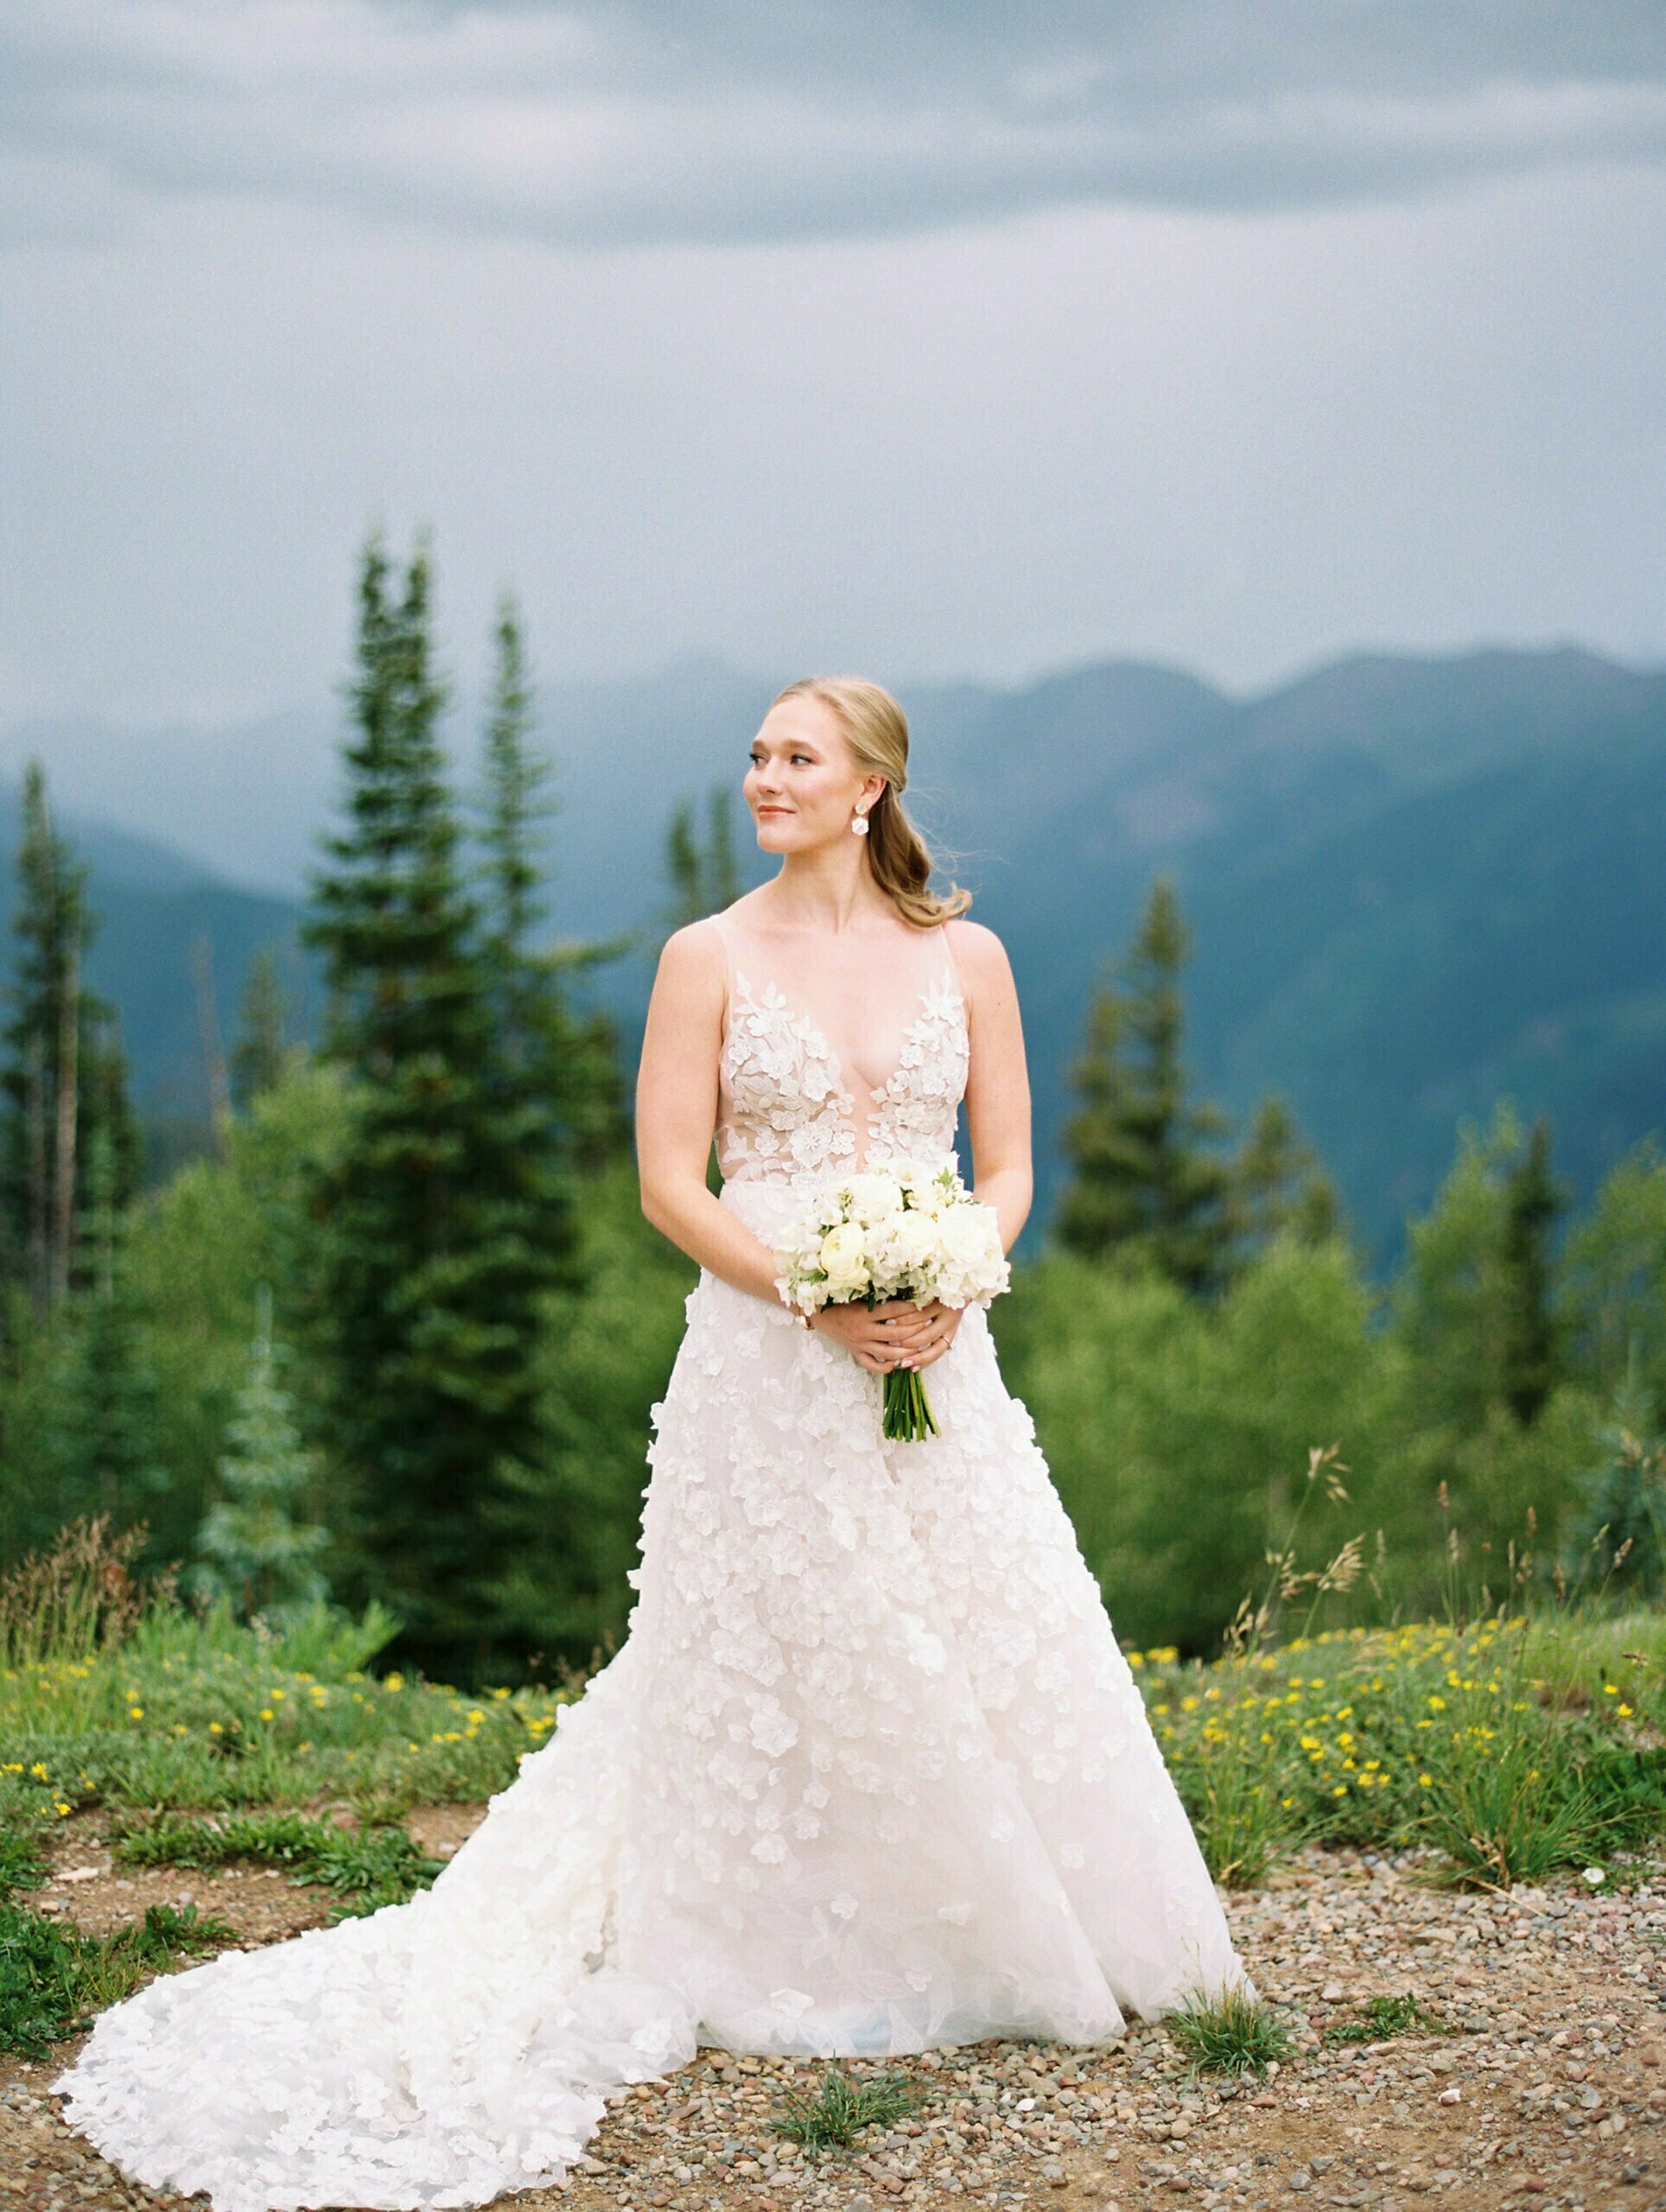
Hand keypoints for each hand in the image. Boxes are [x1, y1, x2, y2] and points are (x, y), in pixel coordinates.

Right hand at [811, 1296, 962, 1374]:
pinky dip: (885, 1367)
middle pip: (896, 1333)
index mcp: (864, 1312)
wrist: (815, 1312)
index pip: (894, 1310)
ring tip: (921, 1347)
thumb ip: (876, 1294)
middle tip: (930, 1325)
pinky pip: (872, 1364)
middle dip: (916, 1330)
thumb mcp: (856, 1293)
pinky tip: (897, 1364)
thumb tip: (903, 1288)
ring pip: (888, 1353)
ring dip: (906, 1351)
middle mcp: (863, 1330)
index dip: (912, 1307)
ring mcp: (859, 1344)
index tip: (926, 1303)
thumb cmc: (837, 1298)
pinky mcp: (855, 1352)